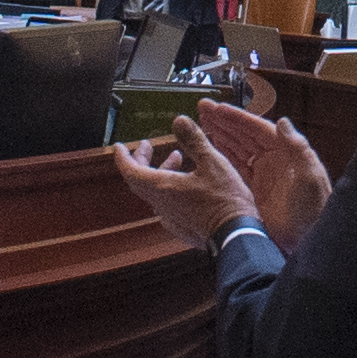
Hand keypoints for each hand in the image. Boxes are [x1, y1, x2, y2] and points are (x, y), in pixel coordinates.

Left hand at [111, 124, 253, 250]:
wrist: (236, 236)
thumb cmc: (226, 202)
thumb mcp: (213, 163)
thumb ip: (194, 140)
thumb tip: (179, 121)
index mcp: (164, 188)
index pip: (131, 171)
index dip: (123, 157)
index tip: (119, 147)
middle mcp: (162, 204)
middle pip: (139, 180)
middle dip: (141, 160)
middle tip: (147, 147)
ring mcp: (170, 217)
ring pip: (154, 191)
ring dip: (159, 172)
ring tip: (176, 157)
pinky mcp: (181, 226)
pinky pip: (165, 203)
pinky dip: (168, 187)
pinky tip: (186, 182)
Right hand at [186, 95, 334, 250]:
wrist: (310, 241)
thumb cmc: (315, 208)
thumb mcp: (310, 177)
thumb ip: (298, 148)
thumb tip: (284, 121)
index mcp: (286, 152)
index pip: (257, 129)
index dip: (237, 118)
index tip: (218, 108)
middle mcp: (272, 160)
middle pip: (244, 136)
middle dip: (224, 122)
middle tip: (203, 110)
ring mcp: (262, 176)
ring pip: (237, 150)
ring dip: (220, 136)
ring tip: (202, 123)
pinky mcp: (253, 192)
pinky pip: (234, 170)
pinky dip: (221, 158)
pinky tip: (210, 149)